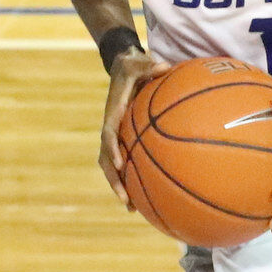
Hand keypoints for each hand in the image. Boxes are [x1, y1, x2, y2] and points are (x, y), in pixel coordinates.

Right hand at [98, 48, 172, 208]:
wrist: (123, 68)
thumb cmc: (133, 66)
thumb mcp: (139, 62)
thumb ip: (150, 64)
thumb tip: (165, 65)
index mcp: (113, 113)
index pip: (109, 134)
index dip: (112, 149)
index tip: (118, 164)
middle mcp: (111, 128)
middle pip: (106, 160)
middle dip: (114, 181)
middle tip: (126, 200)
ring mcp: (116, 136)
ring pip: (112, 167)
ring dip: (120, 186)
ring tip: (132, 209)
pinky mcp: (123, 139)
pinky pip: (125, 162)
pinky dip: (131, 178)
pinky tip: (145, 196)